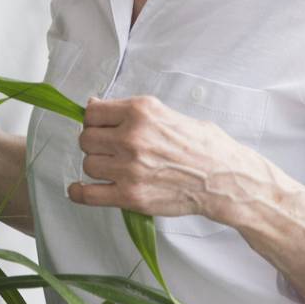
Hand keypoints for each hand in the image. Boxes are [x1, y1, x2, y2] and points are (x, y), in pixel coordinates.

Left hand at [67, 94, 252, 220]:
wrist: (225, 179)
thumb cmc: (203, 146)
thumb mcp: (167, 114)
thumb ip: (131, 112)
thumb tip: (96, 107)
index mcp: (141, 111)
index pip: (92, 113)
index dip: (94, 121)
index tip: (99, 127)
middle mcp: (132, 137)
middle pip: (86, 139)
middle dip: (95, 144)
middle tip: (109, 150)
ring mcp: (130, 168)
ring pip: (89, 164)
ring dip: (97, 167)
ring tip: (113, 168)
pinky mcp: (131, 196)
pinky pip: (89, 195)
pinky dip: (79, 193)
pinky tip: (79, 189)